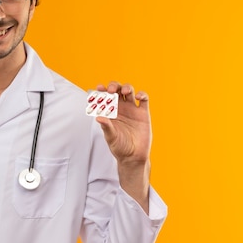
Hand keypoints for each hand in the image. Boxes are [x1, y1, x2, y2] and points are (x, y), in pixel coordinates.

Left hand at [95, 82, 151, 211]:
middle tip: (111, 90)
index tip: (98, 88)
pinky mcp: (143, 113)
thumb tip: (98, 117)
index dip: (101, 91)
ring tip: (125, 91)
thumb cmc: (120, 147)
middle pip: (117, 90)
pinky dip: (142, 94)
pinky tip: (138, 97)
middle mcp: (120, 108)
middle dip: (113, 86)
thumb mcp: (111, 137)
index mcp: (109, 112)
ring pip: (129, 91)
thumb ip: (106, 127)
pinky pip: (144, 99)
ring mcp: (132, 109)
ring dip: (126, 87)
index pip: (104, 97)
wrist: (134, 156)